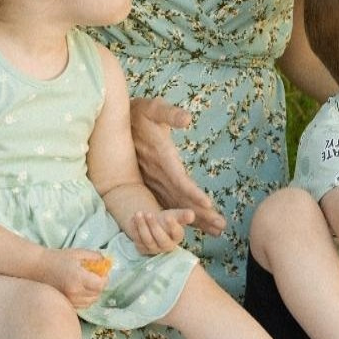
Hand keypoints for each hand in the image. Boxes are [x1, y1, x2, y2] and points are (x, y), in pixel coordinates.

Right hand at [43, 248, 109, 309]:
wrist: (38, 267)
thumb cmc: (58, 258)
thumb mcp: (78, 253)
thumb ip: (95, 257)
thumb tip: (106, 262)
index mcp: (78, 277)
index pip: (100, 285)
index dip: (105, 279)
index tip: (103, 273)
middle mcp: (74, 291)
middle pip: (96, 295)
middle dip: (100, 286)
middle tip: (97, 277)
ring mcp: (69, 299)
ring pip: (90, 302)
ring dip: (93, 293)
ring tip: (88, 283)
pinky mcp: (66, 303)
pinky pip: (82, 305)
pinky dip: (86, 299)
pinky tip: (81, 289)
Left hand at [125, 207, 195, 254]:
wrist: (152, 224)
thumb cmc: (166, 220)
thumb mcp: (174, 215)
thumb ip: (183, 215)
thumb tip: (192, 214)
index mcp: (177, 236)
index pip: (177, 233)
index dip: (172, 226)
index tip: (168, 216)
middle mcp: (167, 246)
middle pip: (161, 239)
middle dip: (154, 226)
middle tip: (149, 214)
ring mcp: (154, 249)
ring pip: (147, 240)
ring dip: (142, 226)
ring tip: (138, 213)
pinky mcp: (142, 249)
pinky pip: (137, 241)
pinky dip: (134, 229)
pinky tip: (132, 219)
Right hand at [129, 96, 225, 236]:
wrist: (117, 124)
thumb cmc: (140, 113)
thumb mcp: (154, 108)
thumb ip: (170, 114)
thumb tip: (186, 118)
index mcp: (160, 157)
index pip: (178, 179)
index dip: (192, 192)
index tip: (208, 204)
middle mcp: (157, 174)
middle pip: (180, 198)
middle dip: (200, 213)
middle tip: (221, 227)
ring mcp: (153, 181)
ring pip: (176, 205)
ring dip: (195, 218)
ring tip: (216, 231)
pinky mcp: (152, 184)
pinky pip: (168, 204)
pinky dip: (182, 216)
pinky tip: (196, 225)